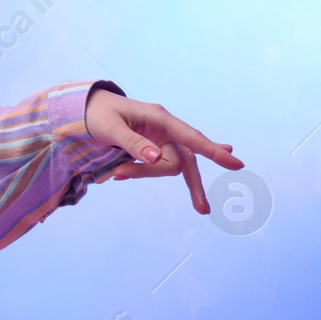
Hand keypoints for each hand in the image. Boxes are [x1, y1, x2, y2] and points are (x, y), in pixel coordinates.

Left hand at [83, 87, 242, 214]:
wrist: (85, 109)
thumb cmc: (98, 114)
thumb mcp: (110, 127)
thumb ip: (133, 143)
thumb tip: (156, 158)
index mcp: (160, 118)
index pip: (192, 137)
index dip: (214, 151)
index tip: (236, 163)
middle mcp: (164, 129)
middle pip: (184, 160)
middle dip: (192, 185)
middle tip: (202, 210)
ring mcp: (158, 140)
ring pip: (167, 167)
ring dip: (144, 174)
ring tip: (115, 174)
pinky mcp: (150, 149)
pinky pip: (154, 166)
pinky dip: (142, 172)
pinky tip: (122, 173)